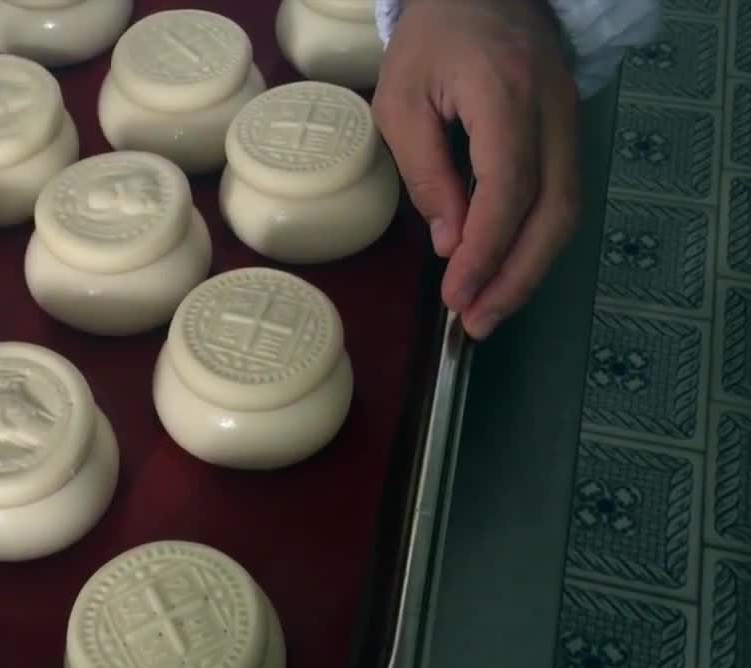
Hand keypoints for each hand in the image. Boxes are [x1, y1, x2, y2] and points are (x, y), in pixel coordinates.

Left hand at [372, 0, 579, 339]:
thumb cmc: (432, 38)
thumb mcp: (402, 100)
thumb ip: (426, 171)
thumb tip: (451, 243)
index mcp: (506, 98)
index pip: (508, 191)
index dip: (486, 252)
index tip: (456, 297)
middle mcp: (553, 114)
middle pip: (554, 212)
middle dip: (517, 277)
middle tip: (477, 323)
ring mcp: (571, 122)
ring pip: (567, 210)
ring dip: (531, 269)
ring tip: (489, 310)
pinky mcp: (570, 132)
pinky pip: (563, 196)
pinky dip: (537, 241)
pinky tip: (506, 270)